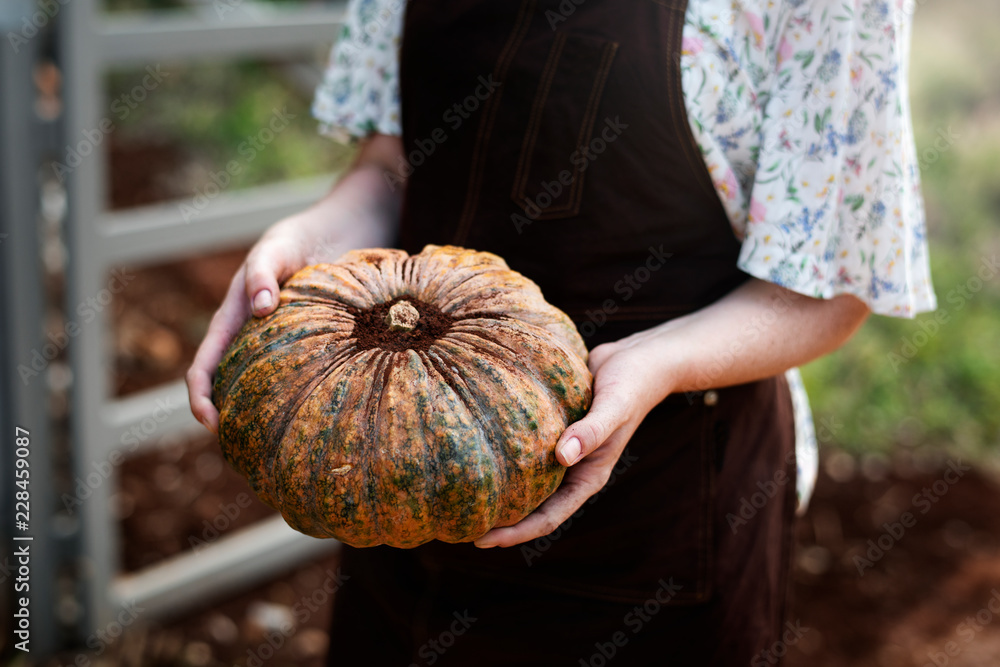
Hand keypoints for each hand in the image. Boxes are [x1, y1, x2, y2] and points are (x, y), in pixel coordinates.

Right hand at [185, 216, 344, 433]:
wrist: (341, 230)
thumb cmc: (300, 237)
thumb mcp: (277, 247)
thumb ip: (263, 271)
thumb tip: (260, 308)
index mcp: (234, 316)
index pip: (205, 364)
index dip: (200, 397)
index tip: (212, 423)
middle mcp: (254, 334)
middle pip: (232, 384)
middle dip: (231, 416)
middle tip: (249, 447)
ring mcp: (282, 341)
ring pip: (266, 384)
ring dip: (266, 411)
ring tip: (281, 440)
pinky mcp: (313, 342)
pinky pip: (302, 375)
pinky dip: (300, 395)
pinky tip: (319, 413)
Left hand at [474, 334, 669, 547]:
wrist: (639, 358)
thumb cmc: (632, 383)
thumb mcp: (615, 406)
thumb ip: (592, 431)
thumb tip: (562, 456)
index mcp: (588, 476)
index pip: (549, 517)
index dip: (517, 532)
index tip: (483, 540)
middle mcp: (572, 469)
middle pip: (532, 505)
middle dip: (500, 519)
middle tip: (459, 523)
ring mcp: (561, 450)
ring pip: (526, 478)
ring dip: (499, 489)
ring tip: (460, 491)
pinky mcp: (552, 428)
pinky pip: (524, 448)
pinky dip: (504, 454)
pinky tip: (477, 448)